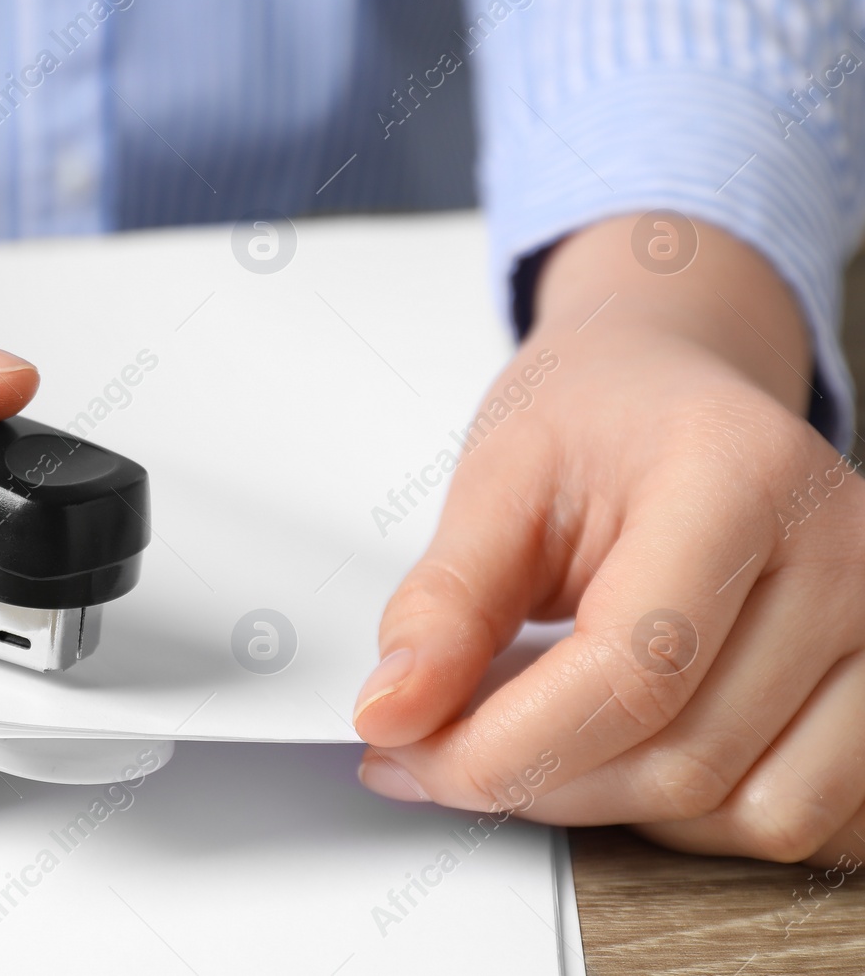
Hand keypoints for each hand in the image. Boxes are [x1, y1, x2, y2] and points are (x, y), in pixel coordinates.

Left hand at [353, 213, 864, 865]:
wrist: (674, 391)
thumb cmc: (594, 420)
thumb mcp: (495, 480)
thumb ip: (444, 603)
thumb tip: (393, 716)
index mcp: (739, 476)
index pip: (635, 672)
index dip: (507, 746)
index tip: (411, 755)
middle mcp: (846, 555)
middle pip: (687, 761)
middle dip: (538, 781)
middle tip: (445, 748)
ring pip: (752, 814)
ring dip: (620, 807)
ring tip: (547, 731)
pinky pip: (809, 820)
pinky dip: (701, 818)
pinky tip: (628, 750)